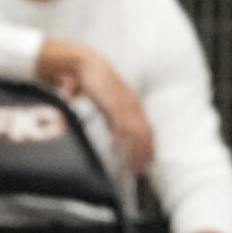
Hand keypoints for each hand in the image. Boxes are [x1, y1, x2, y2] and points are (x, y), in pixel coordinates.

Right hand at [37, 39, 155, 172]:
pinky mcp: (112, 104)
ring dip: (134, 151)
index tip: (148, 159)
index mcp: (132, 103)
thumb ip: (110, 116)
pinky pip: (121, 126)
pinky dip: (122, 140)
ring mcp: (123, 104)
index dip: (148, 145)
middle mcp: (131, 104)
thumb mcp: (106, 101)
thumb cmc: (93, 82)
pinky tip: (119, 150)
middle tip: (140, 168)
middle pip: (144, 132)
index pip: (146, 127)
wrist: (83, 64)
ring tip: (132, 166)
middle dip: (143, 152)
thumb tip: (113, 135)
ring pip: (135, 132)